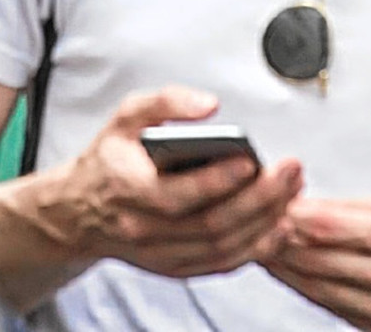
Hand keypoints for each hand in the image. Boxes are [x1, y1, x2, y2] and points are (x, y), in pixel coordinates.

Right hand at [43, 87, 301, 280]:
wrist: (80, 210)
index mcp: (129, 188)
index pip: (178, 194)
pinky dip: (253, 250)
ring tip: (291, 195)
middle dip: (258, 200)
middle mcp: (144, 228)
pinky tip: (275, 227)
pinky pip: (220, 265)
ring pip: (220, 248)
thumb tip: (208, 104)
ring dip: (262, 225)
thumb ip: (165, 102)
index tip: (251, 162)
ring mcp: (160, 253)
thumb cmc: (109, 160)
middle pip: (210, 224)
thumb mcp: (125, 117)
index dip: (218, 181)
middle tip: (290, 174)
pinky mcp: (175, 267)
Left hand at [262, 198, 370, 329]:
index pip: (328, 225)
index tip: (263, 201)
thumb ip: (347, 208)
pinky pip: (329, 305)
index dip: (288, 214)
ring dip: (283, 265)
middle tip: (248, 221)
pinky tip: (287, 270)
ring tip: (259, 244)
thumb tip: (299, 201)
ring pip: (316, 285)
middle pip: (316, 258)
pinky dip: (304, 287)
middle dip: (277, 240)